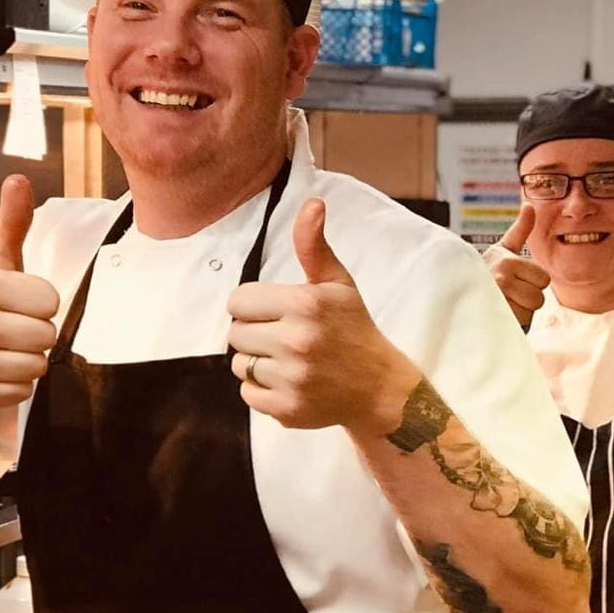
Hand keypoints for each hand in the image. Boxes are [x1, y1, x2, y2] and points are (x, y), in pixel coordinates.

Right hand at [0, 176, 60, 408]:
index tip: (19, 300)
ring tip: (5, 346)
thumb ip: (12, 221)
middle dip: (37, 332)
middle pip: (46, 337)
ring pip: (38, 366)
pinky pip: (23, 392)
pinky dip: (16, 384)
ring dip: (29, 358)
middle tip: (13, 325)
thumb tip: (19, 178)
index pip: (50, 301)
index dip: (41, 301)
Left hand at [227, 198, 419, 433]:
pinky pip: (247, 393)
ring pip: (239, 364)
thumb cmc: (352, 328)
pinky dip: (262, 389)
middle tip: (284, 337)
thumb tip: (312, 203)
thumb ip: (314, 246)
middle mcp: (297, 341)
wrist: (378, 387)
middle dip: (254, 333)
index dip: (253, 305)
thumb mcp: (337, 283)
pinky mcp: (287, 410)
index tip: (277, 312)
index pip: (238, 301)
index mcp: (305, 304)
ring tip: (289, 360)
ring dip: (257, 362)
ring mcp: (292, 378)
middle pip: (235, 333)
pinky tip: (289, 382)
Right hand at [482, 205, 549, 326]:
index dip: (533, 281)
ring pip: (530, 312)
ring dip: (519, 312)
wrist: (457, 292)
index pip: (544, 279)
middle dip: (527, 299)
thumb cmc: (486, 270)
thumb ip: (520, 229)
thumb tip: (529, 204)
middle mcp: (502, 279)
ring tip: (502, 303)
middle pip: (539, 298)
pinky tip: (498, 314)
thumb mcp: (502, 249)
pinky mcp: (494, 317)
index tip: (515, 278)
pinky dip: (511, 323)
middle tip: (508, 293)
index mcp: (508, 262)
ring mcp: (497, 300)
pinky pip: (519, 324)